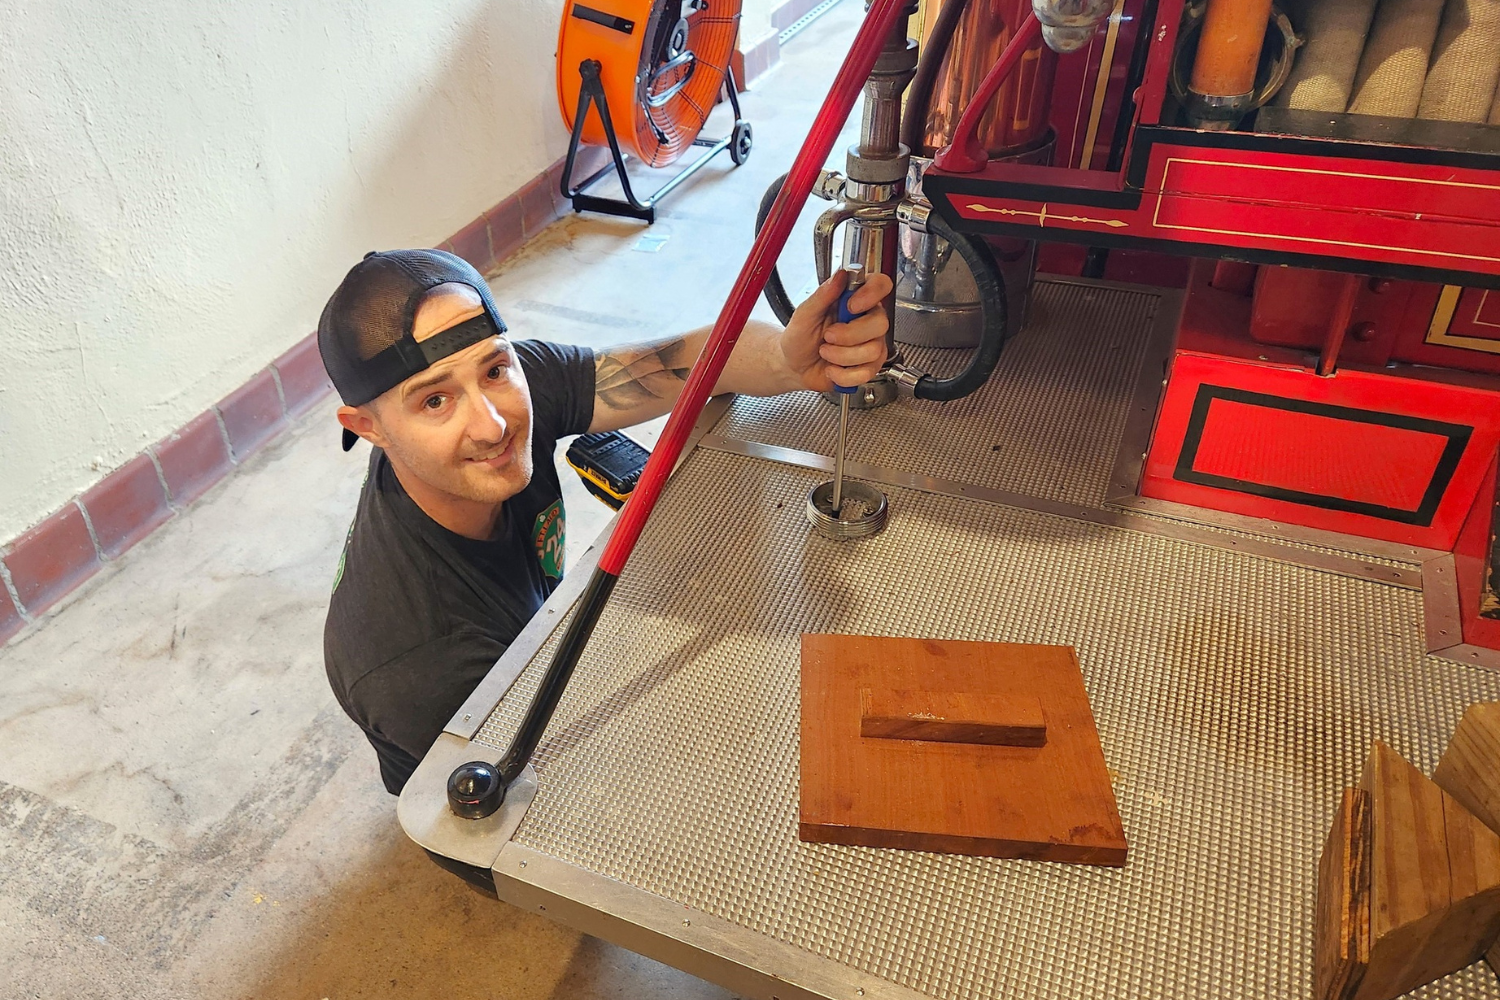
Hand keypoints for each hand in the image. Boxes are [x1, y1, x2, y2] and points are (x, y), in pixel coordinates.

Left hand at [779, 269, 891, 392]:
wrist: (794, 366)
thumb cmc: (799, 337)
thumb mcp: (804, 314)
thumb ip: (822, 294)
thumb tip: (840, 275)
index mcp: (855, 299)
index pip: (880, 285)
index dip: (871, 294)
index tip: (850, 306)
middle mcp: (867, 319)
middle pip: (880, 323)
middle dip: (849, 335)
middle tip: (828, 336)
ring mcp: (871, 344)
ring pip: (873, 350)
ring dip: (841, 356)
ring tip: (826, 352)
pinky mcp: (869, 366)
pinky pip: (866, 372)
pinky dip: (843, 374)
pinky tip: (832, 369)